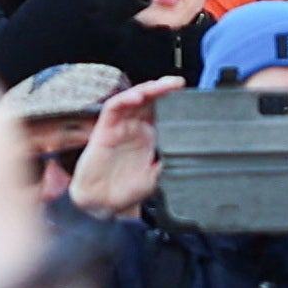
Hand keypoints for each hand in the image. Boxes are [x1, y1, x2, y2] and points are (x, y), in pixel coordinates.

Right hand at [64, 75, 180, 217]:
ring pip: (132, 99)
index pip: (159, 110)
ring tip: (161, 85)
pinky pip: (113, 109)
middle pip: (148, 100)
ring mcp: (119, 127)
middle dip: (162, 88)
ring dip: (146, 89)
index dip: (170, 99)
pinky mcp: (104, 130)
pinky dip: (124, 100)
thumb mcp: (156, 178)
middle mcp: (133, 128)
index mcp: (147, 136)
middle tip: (177, 83)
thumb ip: (168, 163)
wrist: (103, 204)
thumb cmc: (127, 192)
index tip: (185, 93)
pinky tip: (137, 98)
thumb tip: (185, 154)